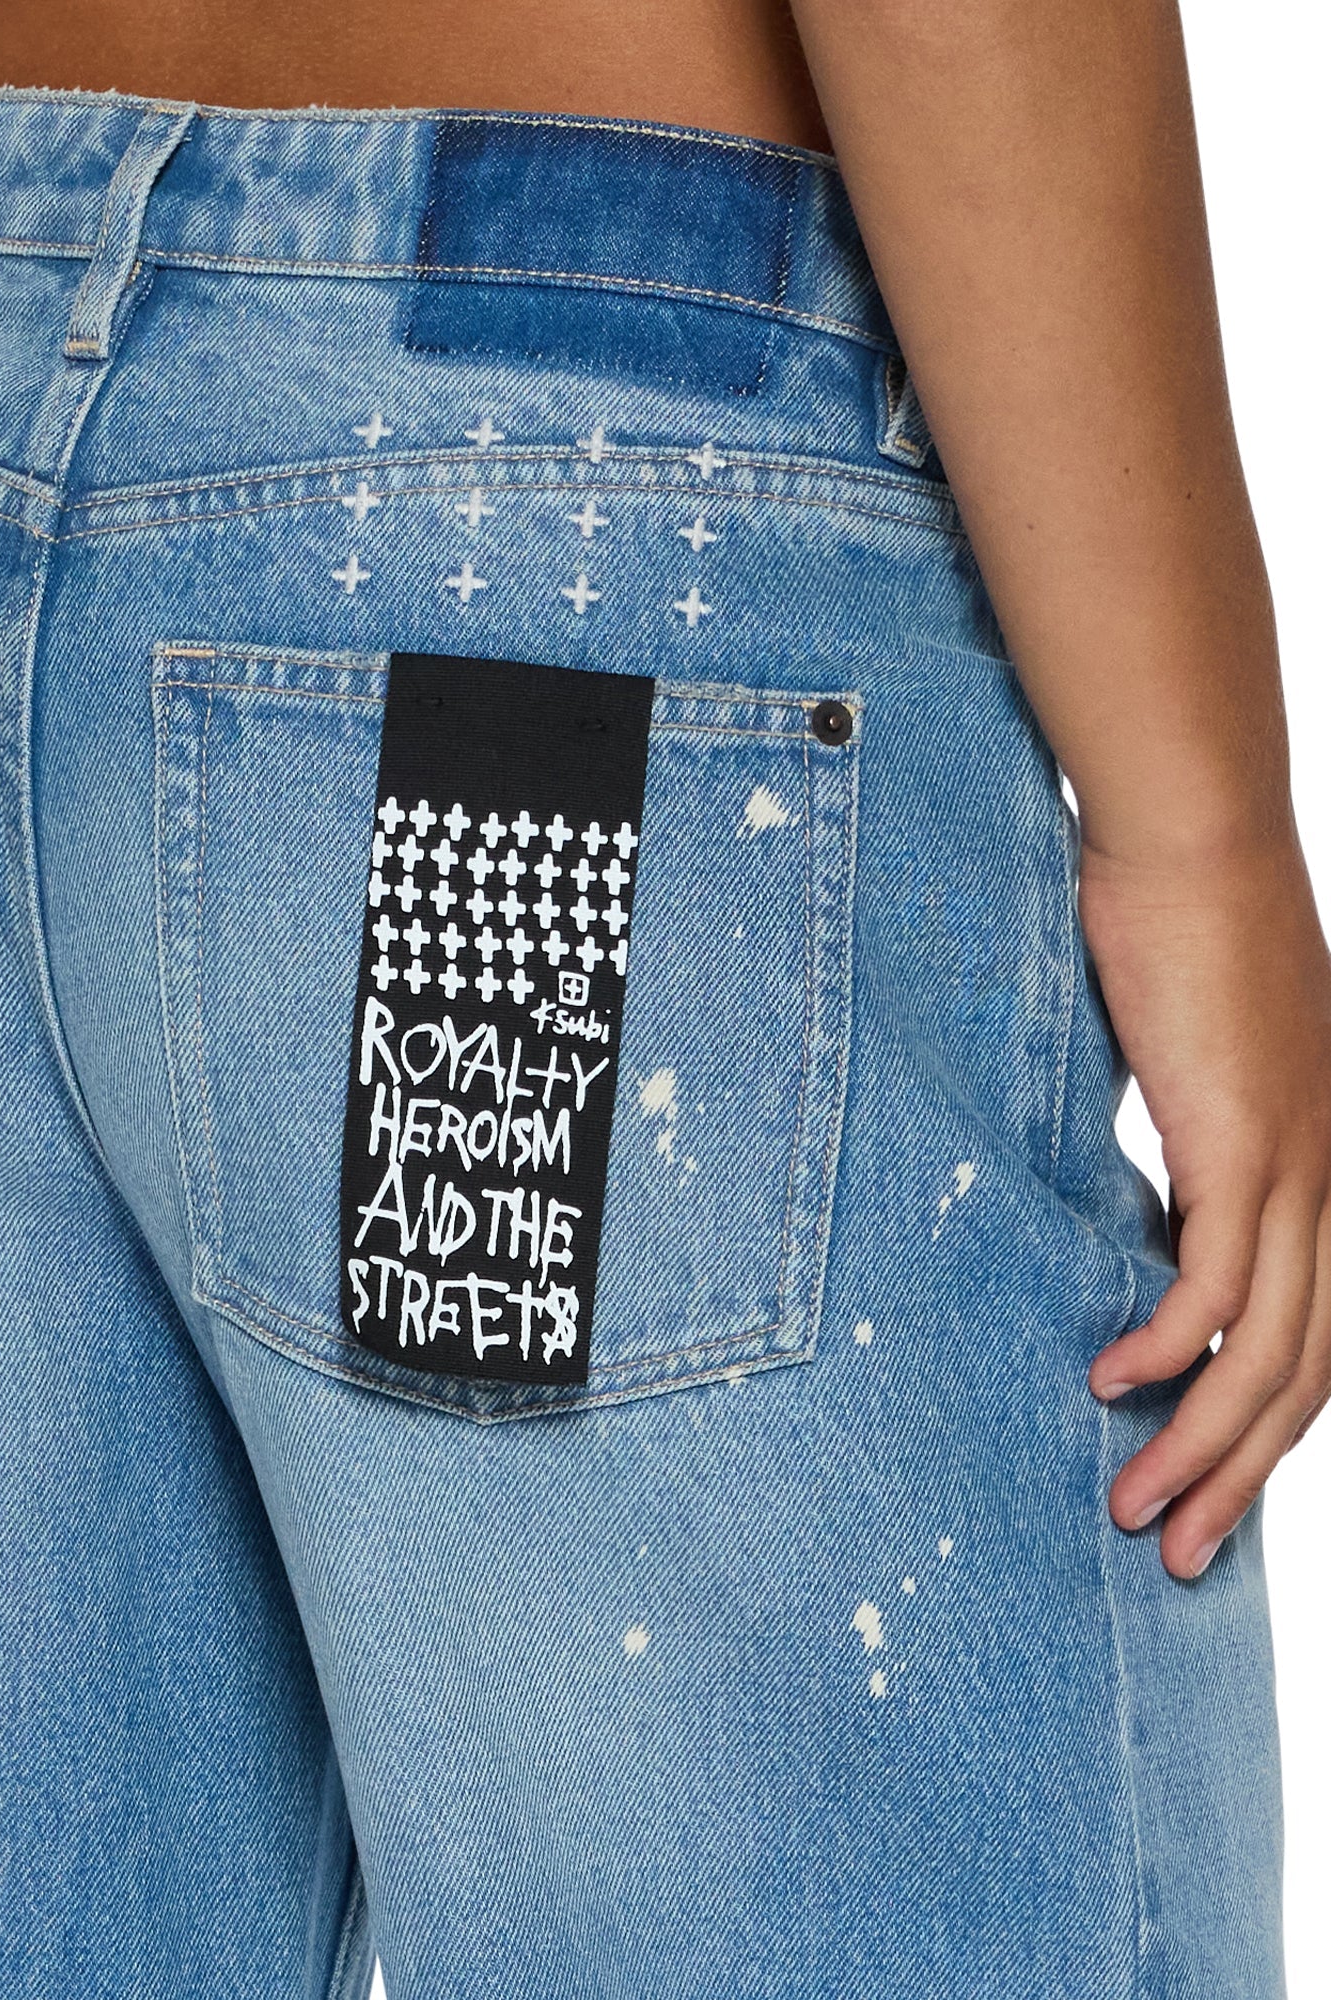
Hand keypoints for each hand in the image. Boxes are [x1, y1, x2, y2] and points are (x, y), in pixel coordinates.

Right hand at [1082, 835, 1330, 1578]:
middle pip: (1307, 1377)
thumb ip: (1172, 1149)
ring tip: (1140, 1514)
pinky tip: (1109, 1381)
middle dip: (1243, 1480)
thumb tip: (1126, 1205)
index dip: (1263, 1430)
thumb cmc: (1176, 930)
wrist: (1194, 836)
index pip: (1313, 1337)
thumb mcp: (1180, 1068)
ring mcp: (1300, 1166)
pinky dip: (1166, 1351)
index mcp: (1320, 1170)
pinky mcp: (1247, 1143)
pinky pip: (1213, 1284)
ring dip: (1203, 1448)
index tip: (1202, 1486)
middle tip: (1180, 1554)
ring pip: (1272, 1355)